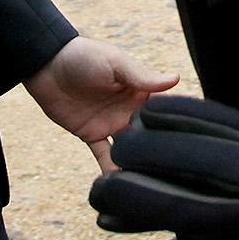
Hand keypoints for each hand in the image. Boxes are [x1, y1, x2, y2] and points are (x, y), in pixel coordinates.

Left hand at [24, 35, 178, 170]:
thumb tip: (175, 79)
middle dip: (159, 149)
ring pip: (129, 148)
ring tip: (151, 183)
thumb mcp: (115, 63)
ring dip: (137, 162)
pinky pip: (103, 155)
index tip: (192, 140)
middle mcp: (129, 109)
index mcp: (139, 90)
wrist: (46, 64)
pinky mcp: (91, 134)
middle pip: (149, 133)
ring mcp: (111, 123)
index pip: (163, 109)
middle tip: (175, 170)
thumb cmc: (84, 55)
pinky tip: (119, 184)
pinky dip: (110, 169)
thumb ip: (141, 76)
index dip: (175, 122)